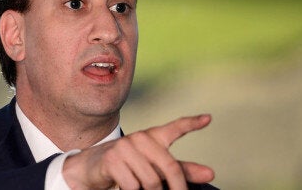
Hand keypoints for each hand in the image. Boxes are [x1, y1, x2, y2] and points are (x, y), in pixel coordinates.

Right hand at [62, 114, 213, 189]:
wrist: (91, 168)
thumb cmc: (128, 167)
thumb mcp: (154, 167)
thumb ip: (181, 170)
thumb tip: (210, 174)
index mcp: (153, 137)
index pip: (175, 128)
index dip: (192, 123)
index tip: (208, 119)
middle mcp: (141, 138)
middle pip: (170, 167)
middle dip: (178, 188)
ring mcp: (125, 147)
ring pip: (151, 181)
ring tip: (143, 189)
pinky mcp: (112, 160)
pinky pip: (133, 186)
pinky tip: (126, 188)